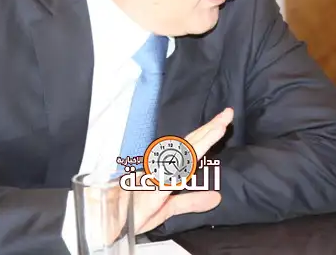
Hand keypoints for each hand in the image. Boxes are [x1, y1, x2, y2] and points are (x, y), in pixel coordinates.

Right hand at [131, 107, 233, 233]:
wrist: (107, 222)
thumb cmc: (131, 213)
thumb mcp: (167, 209)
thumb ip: (190, 201)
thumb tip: (216, 196)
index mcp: (168, 171)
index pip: (191, 148)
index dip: (208, 134)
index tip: (224, 120)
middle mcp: (163, 167)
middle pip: (189, 144)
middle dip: (210, 128)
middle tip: (228, 113)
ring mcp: (157, 174)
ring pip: (182, 152)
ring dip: (202, 139)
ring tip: (220, 126)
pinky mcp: (151, 187)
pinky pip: (171, 171)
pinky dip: (184, 160)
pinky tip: (196, 150)